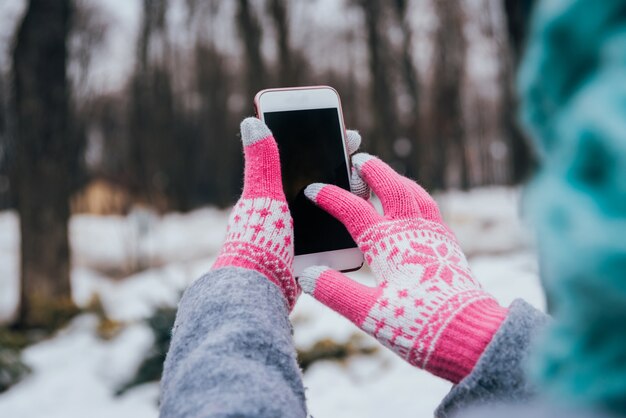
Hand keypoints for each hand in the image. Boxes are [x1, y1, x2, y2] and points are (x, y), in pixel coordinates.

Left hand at [213, 118, 364, 310]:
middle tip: (365, 162)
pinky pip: (332, 236)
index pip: (301, 161)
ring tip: (369, 189)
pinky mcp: (308, 256)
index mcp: (270, 195)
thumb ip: (262, 162)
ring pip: (328, 210)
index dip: (326, 145)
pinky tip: (365, 221)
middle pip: (319, 183)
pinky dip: (346, 226)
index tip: (350, 136)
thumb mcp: (263, 196)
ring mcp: (296, 235)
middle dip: (342, 171)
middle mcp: (283, 212)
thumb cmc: (258, 241)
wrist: (261, 292)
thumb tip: (251, 122)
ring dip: (348, 198)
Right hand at [298, 153, 507, 382]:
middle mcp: (412, 231)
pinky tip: (415, 207)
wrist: (471, 334)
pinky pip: (430, 209)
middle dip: (372, 170)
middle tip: (358, 159)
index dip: (330, 197)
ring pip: (414, 193)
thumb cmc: (419, 324)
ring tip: (385, 175)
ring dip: (396, 179)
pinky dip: (417, 197)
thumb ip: (335, 291)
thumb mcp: (370, 313)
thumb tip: (306, 274)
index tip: (313, 190)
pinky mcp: (448, 246)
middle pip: (391, 187)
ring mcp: (433, 236)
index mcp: (388, 244)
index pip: (353, 210)